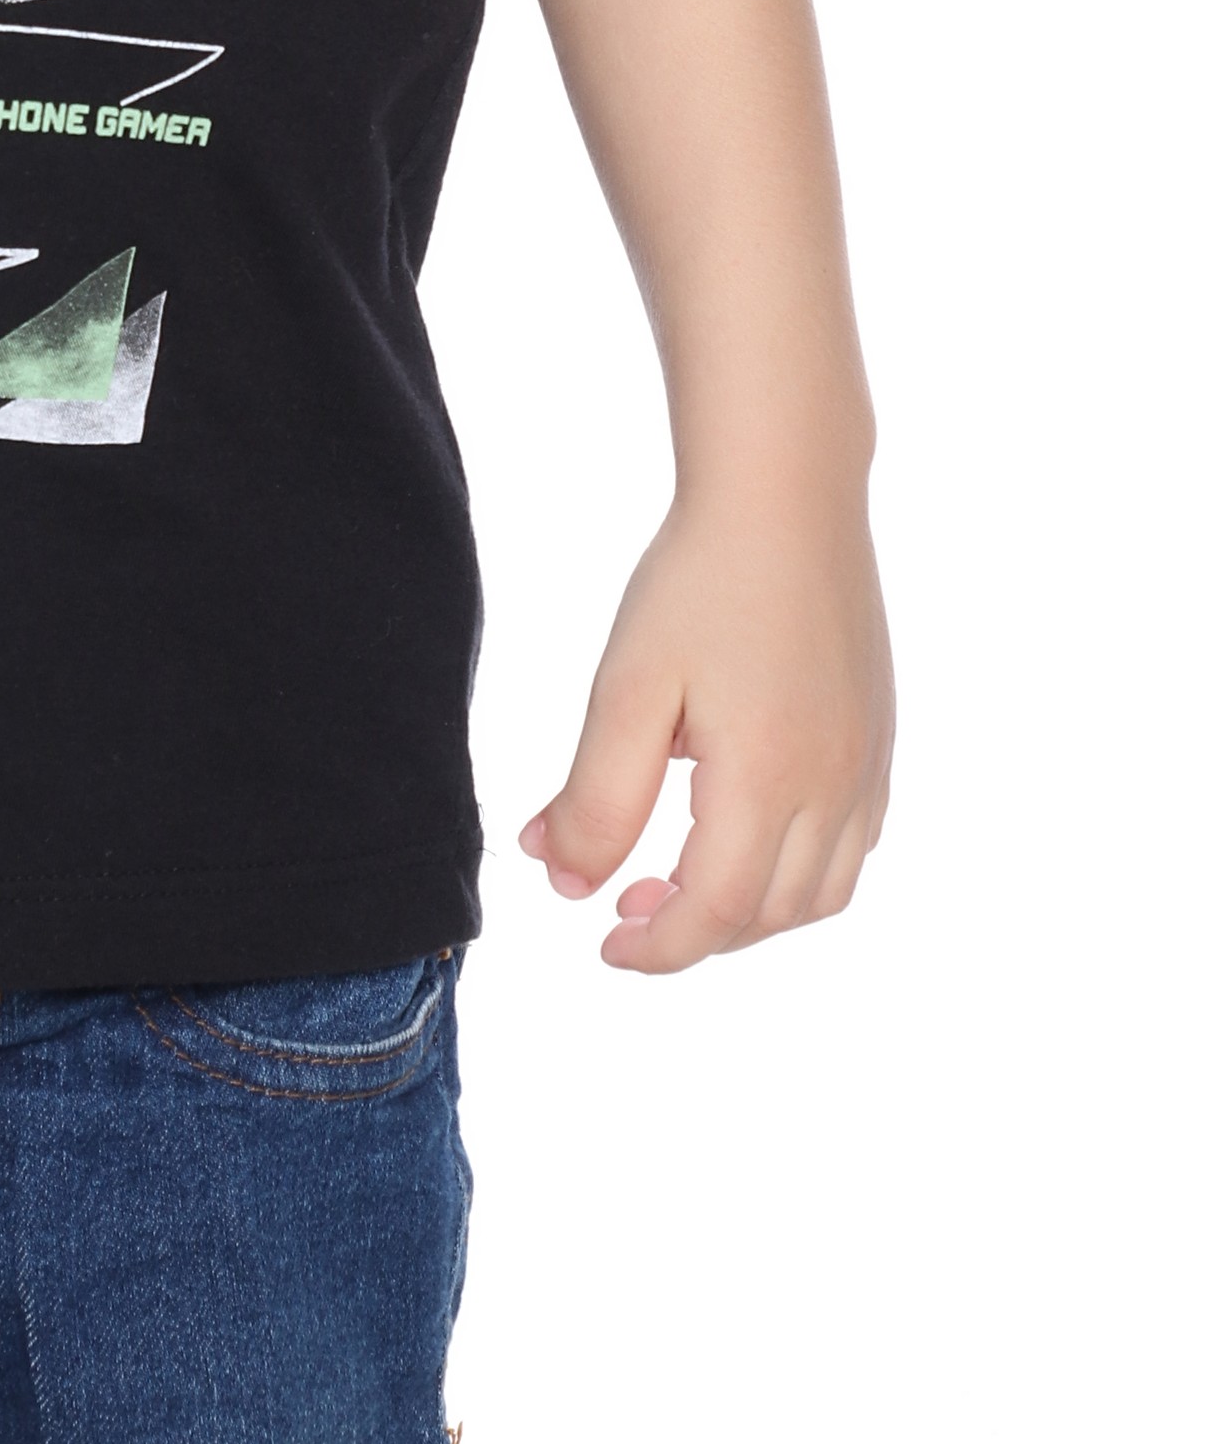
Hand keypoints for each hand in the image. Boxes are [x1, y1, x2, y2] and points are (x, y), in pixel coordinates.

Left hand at [518, 487, 893, 972]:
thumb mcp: (626, 689)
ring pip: (822, 890)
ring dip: (753, 911)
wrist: (785, 495)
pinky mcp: (878, 735)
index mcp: (767, 780)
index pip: (715, 911)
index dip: (657, 947)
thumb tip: (564, 881)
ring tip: (684, 880)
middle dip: (697, 931)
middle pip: (770, 914)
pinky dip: (801, 871)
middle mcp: (833, 785)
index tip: (604, 943)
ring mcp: (867, 763)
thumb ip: (596, 797)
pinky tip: (749, 830)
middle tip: (626, 907)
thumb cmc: (698, 581)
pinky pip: (854, 842)